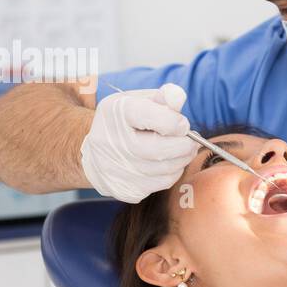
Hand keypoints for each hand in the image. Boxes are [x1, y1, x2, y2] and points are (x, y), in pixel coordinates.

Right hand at [80, 83, 193, 202]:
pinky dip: (172, 173)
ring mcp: (114, 169)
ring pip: (165, 169)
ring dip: (182, 159)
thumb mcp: (136, 101)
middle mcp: (110, 142)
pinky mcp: (124, 189)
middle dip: (185, 145)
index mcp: (114, 113)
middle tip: (192, 140)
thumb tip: (178, 97)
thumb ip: (161, 98)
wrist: (94, 153)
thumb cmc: (123, 123)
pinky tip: (167, 162)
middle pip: (160, 149)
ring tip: (183, 149)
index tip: (182, 124)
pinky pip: (162, 183)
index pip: (152, 117)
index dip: (176, 122)